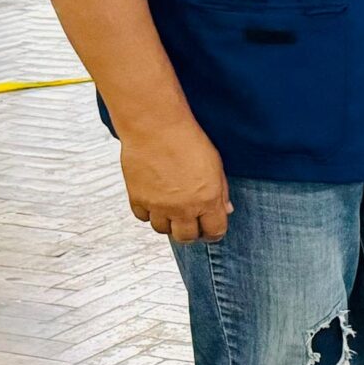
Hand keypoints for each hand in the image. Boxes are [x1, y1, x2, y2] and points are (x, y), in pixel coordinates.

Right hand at [121, 116, 230, 242]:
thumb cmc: (188, 141)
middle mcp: (183, 208)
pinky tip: (154, 201)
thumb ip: (220, 192)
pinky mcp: (138, 198)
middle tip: (191, 224)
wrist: (156, 127)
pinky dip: (148, 213)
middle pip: (186, 237)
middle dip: (191, 233)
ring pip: (163, 230)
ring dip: (169, 223)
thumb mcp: (215, 165)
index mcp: (207, 200)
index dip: (214, 233)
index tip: (211, 230)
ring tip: (172, 210)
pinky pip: (142, 217)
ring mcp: (158, 205)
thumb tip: (226, 210)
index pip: (214, 231)